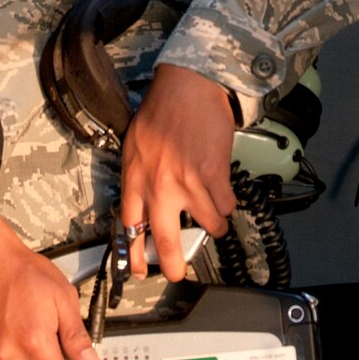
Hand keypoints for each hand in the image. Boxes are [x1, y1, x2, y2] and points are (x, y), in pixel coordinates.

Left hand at [120, 63, 237, 279]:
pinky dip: (228, 204)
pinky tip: (224, 195)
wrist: (188, 86)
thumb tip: (145, 201)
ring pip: (207, 225)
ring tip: (215, 219)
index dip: (134, 253)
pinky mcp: (213, 175)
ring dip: (214, 226)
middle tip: (177, 273)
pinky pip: (225, 206)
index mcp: (136, 179)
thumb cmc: (162, 109)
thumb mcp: (135, 144)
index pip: (130, 226)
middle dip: (172, 264)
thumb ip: (139, 176)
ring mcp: (188, 183)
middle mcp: (159, 186)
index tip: (137, 269)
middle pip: (166, 240)